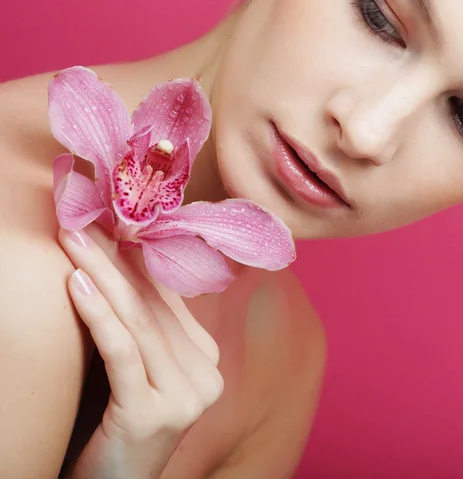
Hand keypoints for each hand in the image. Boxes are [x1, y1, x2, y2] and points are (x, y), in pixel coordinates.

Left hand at [59, 228, 223, 478]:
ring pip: (138, 322)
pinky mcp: (156, 414)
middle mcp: (206, 373)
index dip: (134, 257)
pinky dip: (98, 315)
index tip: (107, 221)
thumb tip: (123, 261)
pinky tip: (75, 284)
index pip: (166, 297)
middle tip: (82, 220)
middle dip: (113, 257)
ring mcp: (186, 395)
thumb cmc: (118, 425)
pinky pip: (122, 352)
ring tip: (73, 239)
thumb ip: (143, 325)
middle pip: (151, 304)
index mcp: (206, 358)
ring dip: (101, 274)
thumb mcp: (137, 369)